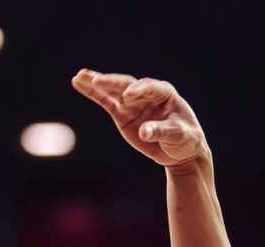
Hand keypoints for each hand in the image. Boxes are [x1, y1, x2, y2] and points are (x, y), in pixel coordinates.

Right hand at [71, 70, 208, 168]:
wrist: (181, 151)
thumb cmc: (185, 139)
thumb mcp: (178, 135)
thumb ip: (160, 131)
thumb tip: (143, 133)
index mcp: (164, 93)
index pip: (149, 88)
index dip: (139, 90)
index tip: (128, 96)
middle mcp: (146, 94)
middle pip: (127, 85)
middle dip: (111, 83)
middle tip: (96, 80)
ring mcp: (133, 103)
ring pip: (113, 91)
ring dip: (96, 83)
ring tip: (79, 77)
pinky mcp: (123, 114)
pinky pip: (106, 101)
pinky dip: (93, 93)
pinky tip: (79, 83)